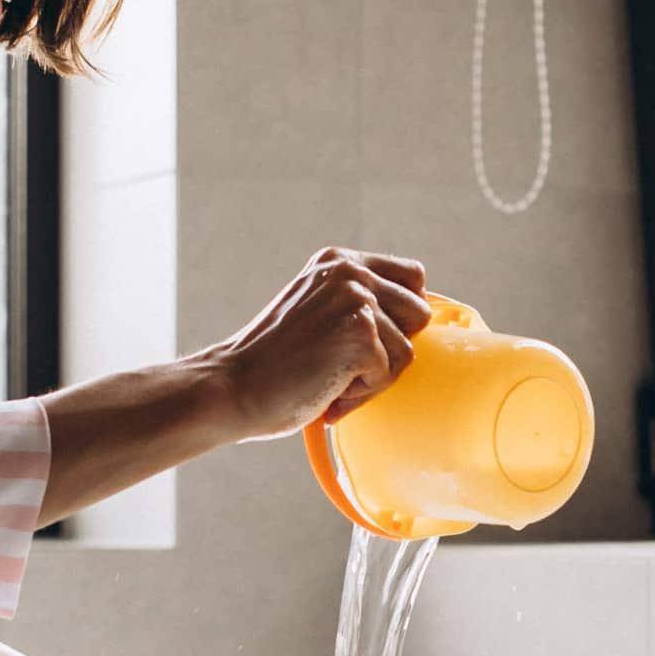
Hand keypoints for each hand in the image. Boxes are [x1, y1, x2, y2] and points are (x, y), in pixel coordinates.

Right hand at [204, 248, 432, 438]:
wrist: (233, 387)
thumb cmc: (272, 361)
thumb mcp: (315, 309)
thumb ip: (356, 302)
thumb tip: (421, 317)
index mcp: (338, 261)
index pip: (412, 277)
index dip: (402, 314)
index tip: (371, 338)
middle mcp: (350, 272)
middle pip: (418, 315)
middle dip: (389, 348)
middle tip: (342, 363)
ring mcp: (357, 302)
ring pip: (406, 352)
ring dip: (370, 377)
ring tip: (327, 378)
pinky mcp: (361, 337)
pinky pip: (387, 377)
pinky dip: (359, 395)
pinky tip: (324, 389)